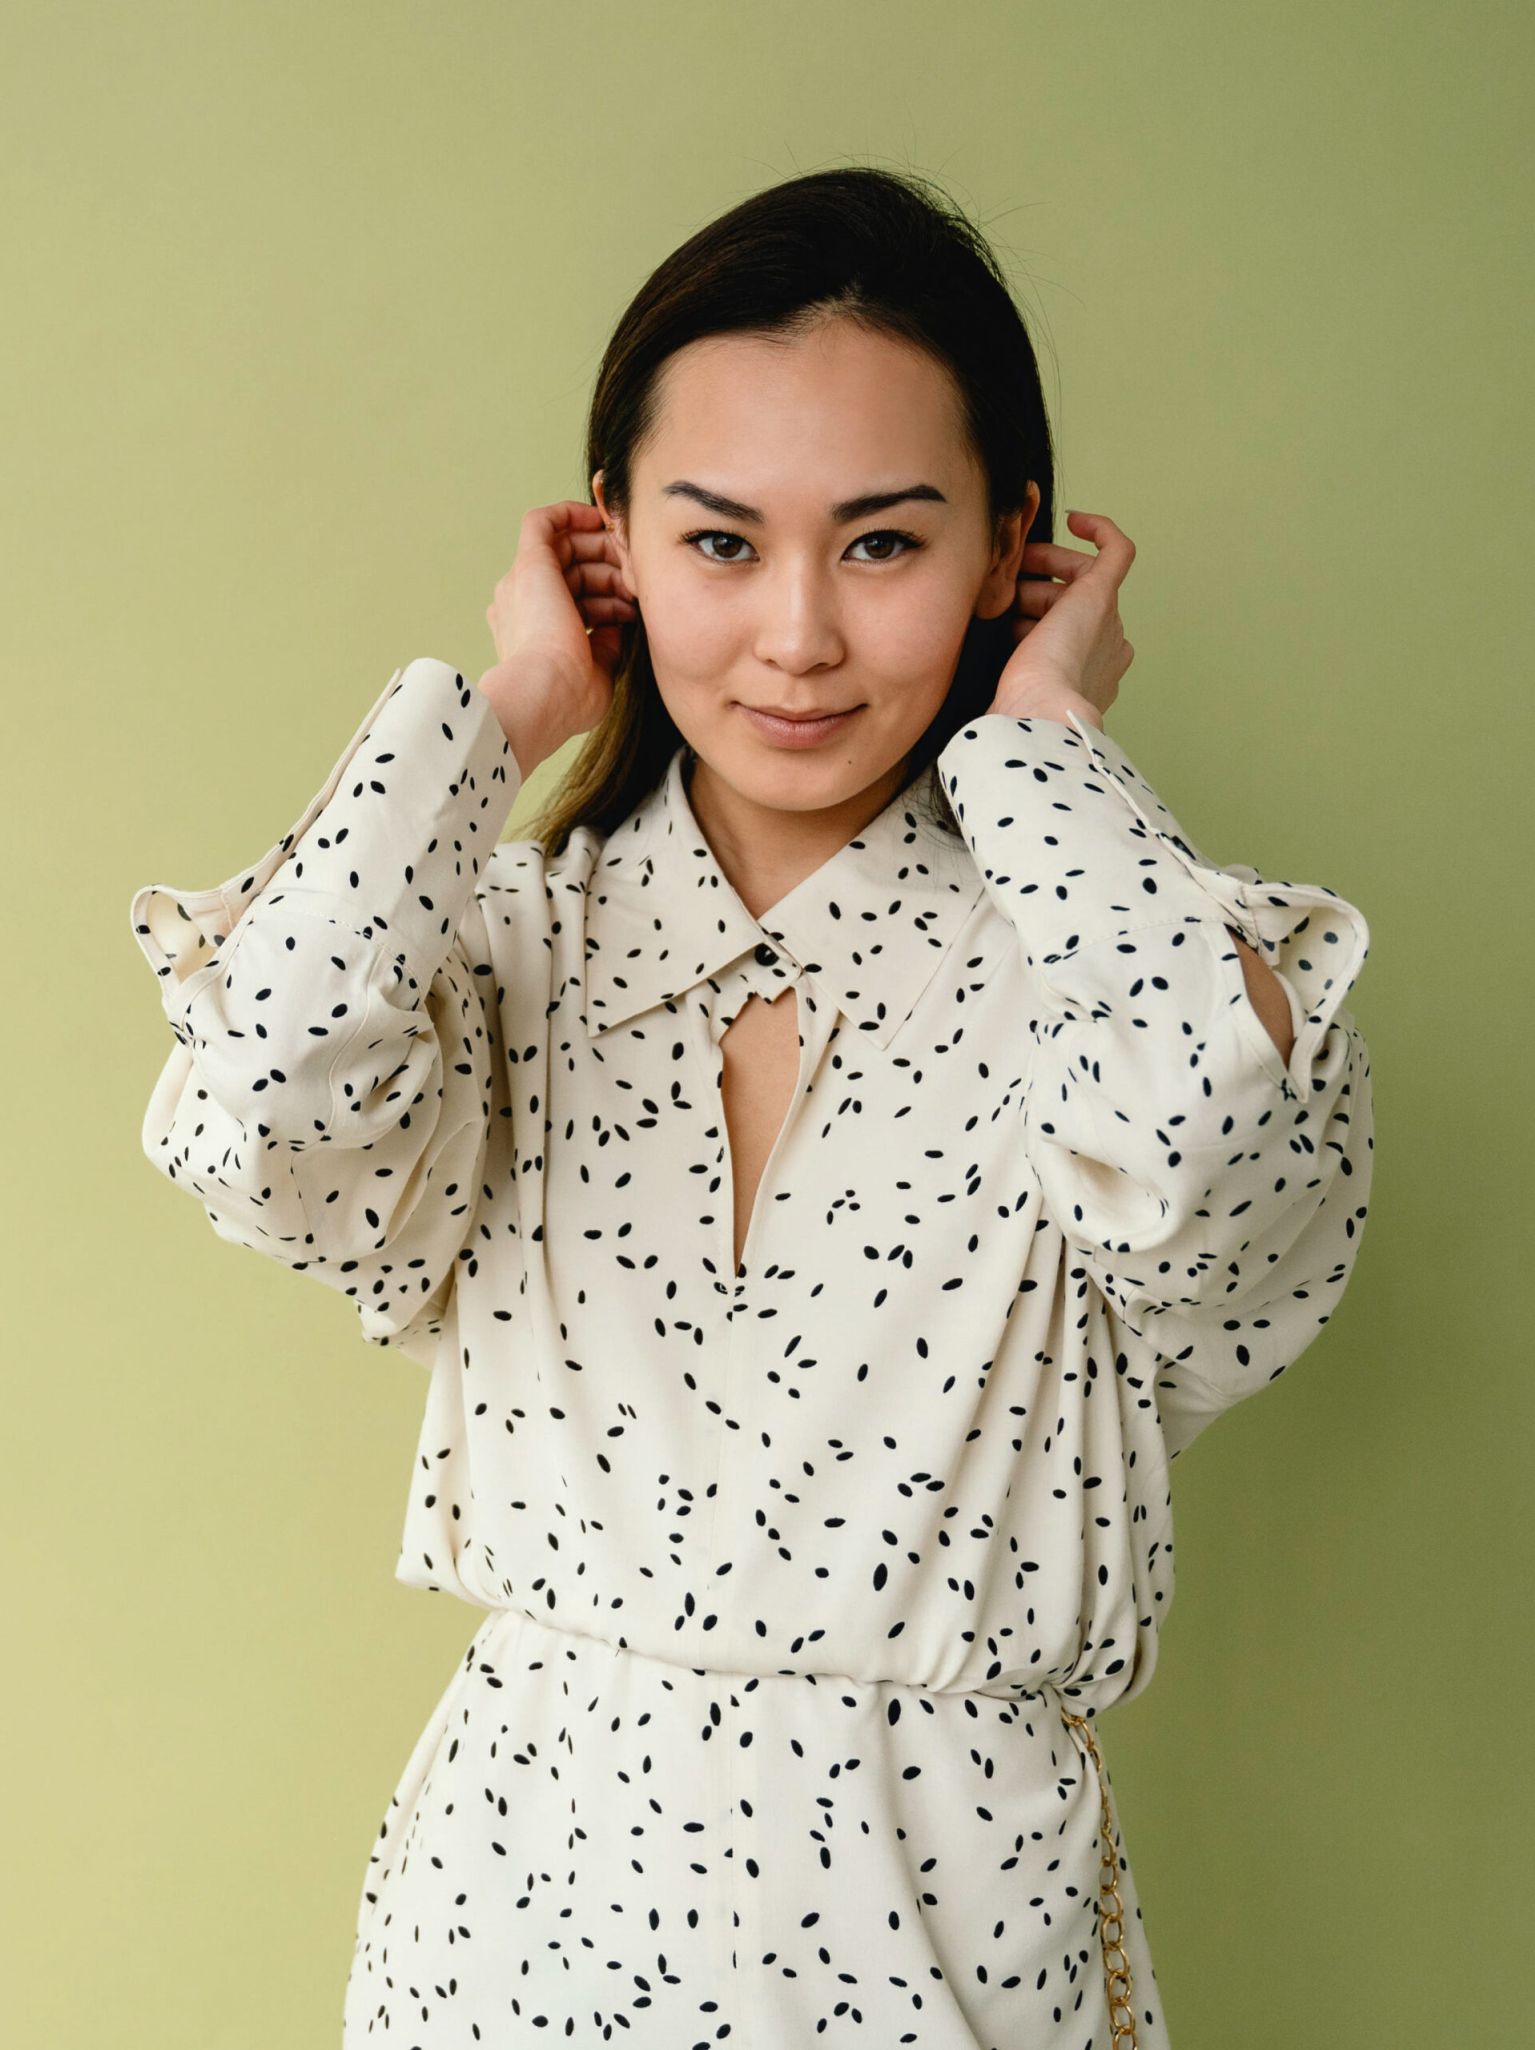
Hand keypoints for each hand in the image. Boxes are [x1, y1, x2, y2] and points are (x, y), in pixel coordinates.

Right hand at [481, 500, 639, 755]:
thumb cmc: (569, 698)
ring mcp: (522, 583)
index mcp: (534, 634)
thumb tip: (618, 628)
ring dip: (602, 547)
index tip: (635, 602)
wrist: (545, 693)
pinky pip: (542, 522)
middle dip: (610, 569)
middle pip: (571, 571)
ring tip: (632, 558)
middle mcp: (522, 605)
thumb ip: (606, 647)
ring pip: (563, 546)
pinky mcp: (528, 564)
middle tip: (639, 577)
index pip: (574, 601)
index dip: (608, 595)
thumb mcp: (598, 672)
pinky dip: (571, 513)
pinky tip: (600, 519)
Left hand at [987, 511, 1136, 728]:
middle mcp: (1108, 647)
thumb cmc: (1020, 705)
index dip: (1038, 617)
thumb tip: (992, 657)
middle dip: (1037, 591)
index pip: (1068, 633)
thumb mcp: (1013, 684)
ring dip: (1044, 570)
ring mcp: (1108, 620)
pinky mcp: (1102, 595)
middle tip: (1005, 587)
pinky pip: (1116, 551)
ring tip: (1010, 574)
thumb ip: (1014, 668)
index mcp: (1091, 673)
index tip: (1011, 614)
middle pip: (1072, 603)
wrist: (1038, 709)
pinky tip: (1074, 520)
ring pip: (1081, 579)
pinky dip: (1100, 530)